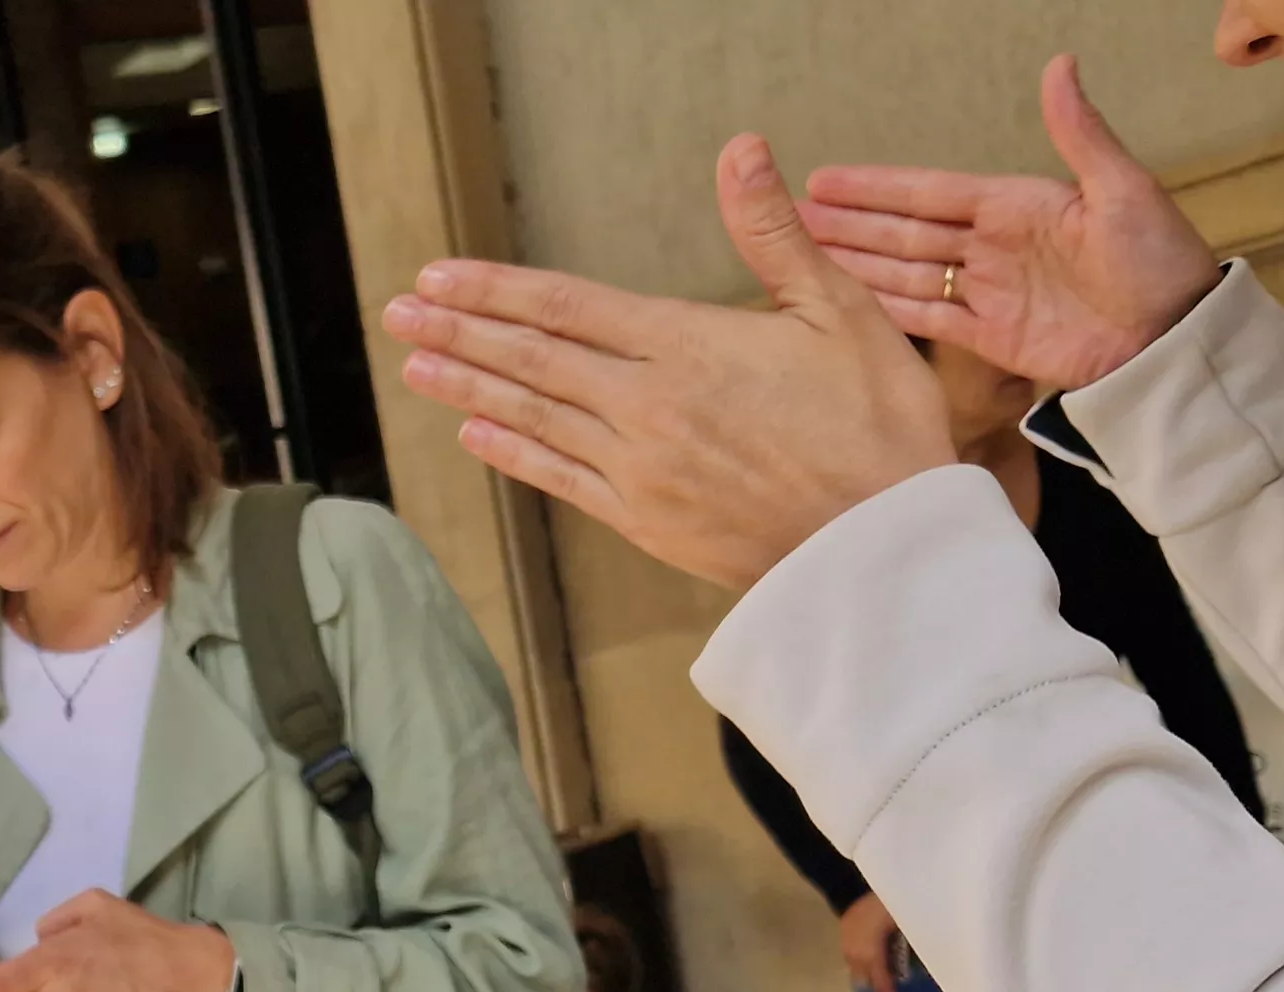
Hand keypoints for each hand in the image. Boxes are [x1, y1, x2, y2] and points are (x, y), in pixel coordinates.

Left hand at [383, 135, 955, 591]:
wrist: (883, 550)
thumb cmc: (876, 425)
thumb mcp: (840, 310)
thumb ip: (774, 232)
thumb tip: (741, 149)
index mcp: (685, 346)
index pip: (565, 307)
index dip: (494, 290)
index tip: (438, 277)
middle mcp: (645, 406)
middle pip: (532, 359)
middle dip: (460, 333)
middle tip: (399, 314)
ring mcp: (637, 468)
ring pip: (533, 417)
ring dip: (470, 389)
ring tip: (416, 366)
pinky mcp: (644, 519)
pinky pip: (559, 477)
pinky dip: (513, 453)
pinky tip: (476, 434)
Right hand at [800, 55, 1220, 391]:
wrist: (1176, 342)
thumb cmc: (1160, 261)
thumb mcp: (1122, 190)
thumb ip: (1079, 133)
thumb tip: (1059, 65)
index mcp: (1018, 205)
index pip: (930, 192)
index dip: (875, 186)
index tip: (822, 179)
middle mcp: (994, 246)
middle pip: (905, 231)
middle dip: (847, 223)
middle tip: (789, 215)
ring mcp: (989, 293)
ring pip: (905, 273)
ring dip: (854, 263)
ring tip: (802, 254)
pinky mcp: (992, 337)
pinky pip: (927, 320)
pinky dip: (886, 310)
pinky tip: (847, 301)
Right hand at [839, 892, 906, 991]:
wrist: (863, 882)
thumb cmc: (890, 905)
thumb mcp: (906, 928)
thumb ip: (907, 952)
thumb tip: (916, 971)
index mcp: (872, 954)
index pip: (883, 985)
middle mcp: (855, 954)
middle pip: (869, 982)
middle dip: (883, 988)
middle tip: (899, 991)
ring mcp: (846, 945)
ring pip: (859, 971)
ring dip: (873, 974)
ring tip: (888, 970)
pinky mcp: (843, 935)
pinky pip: (854, 958)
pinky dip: (866, 961)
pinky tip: (876, 953)